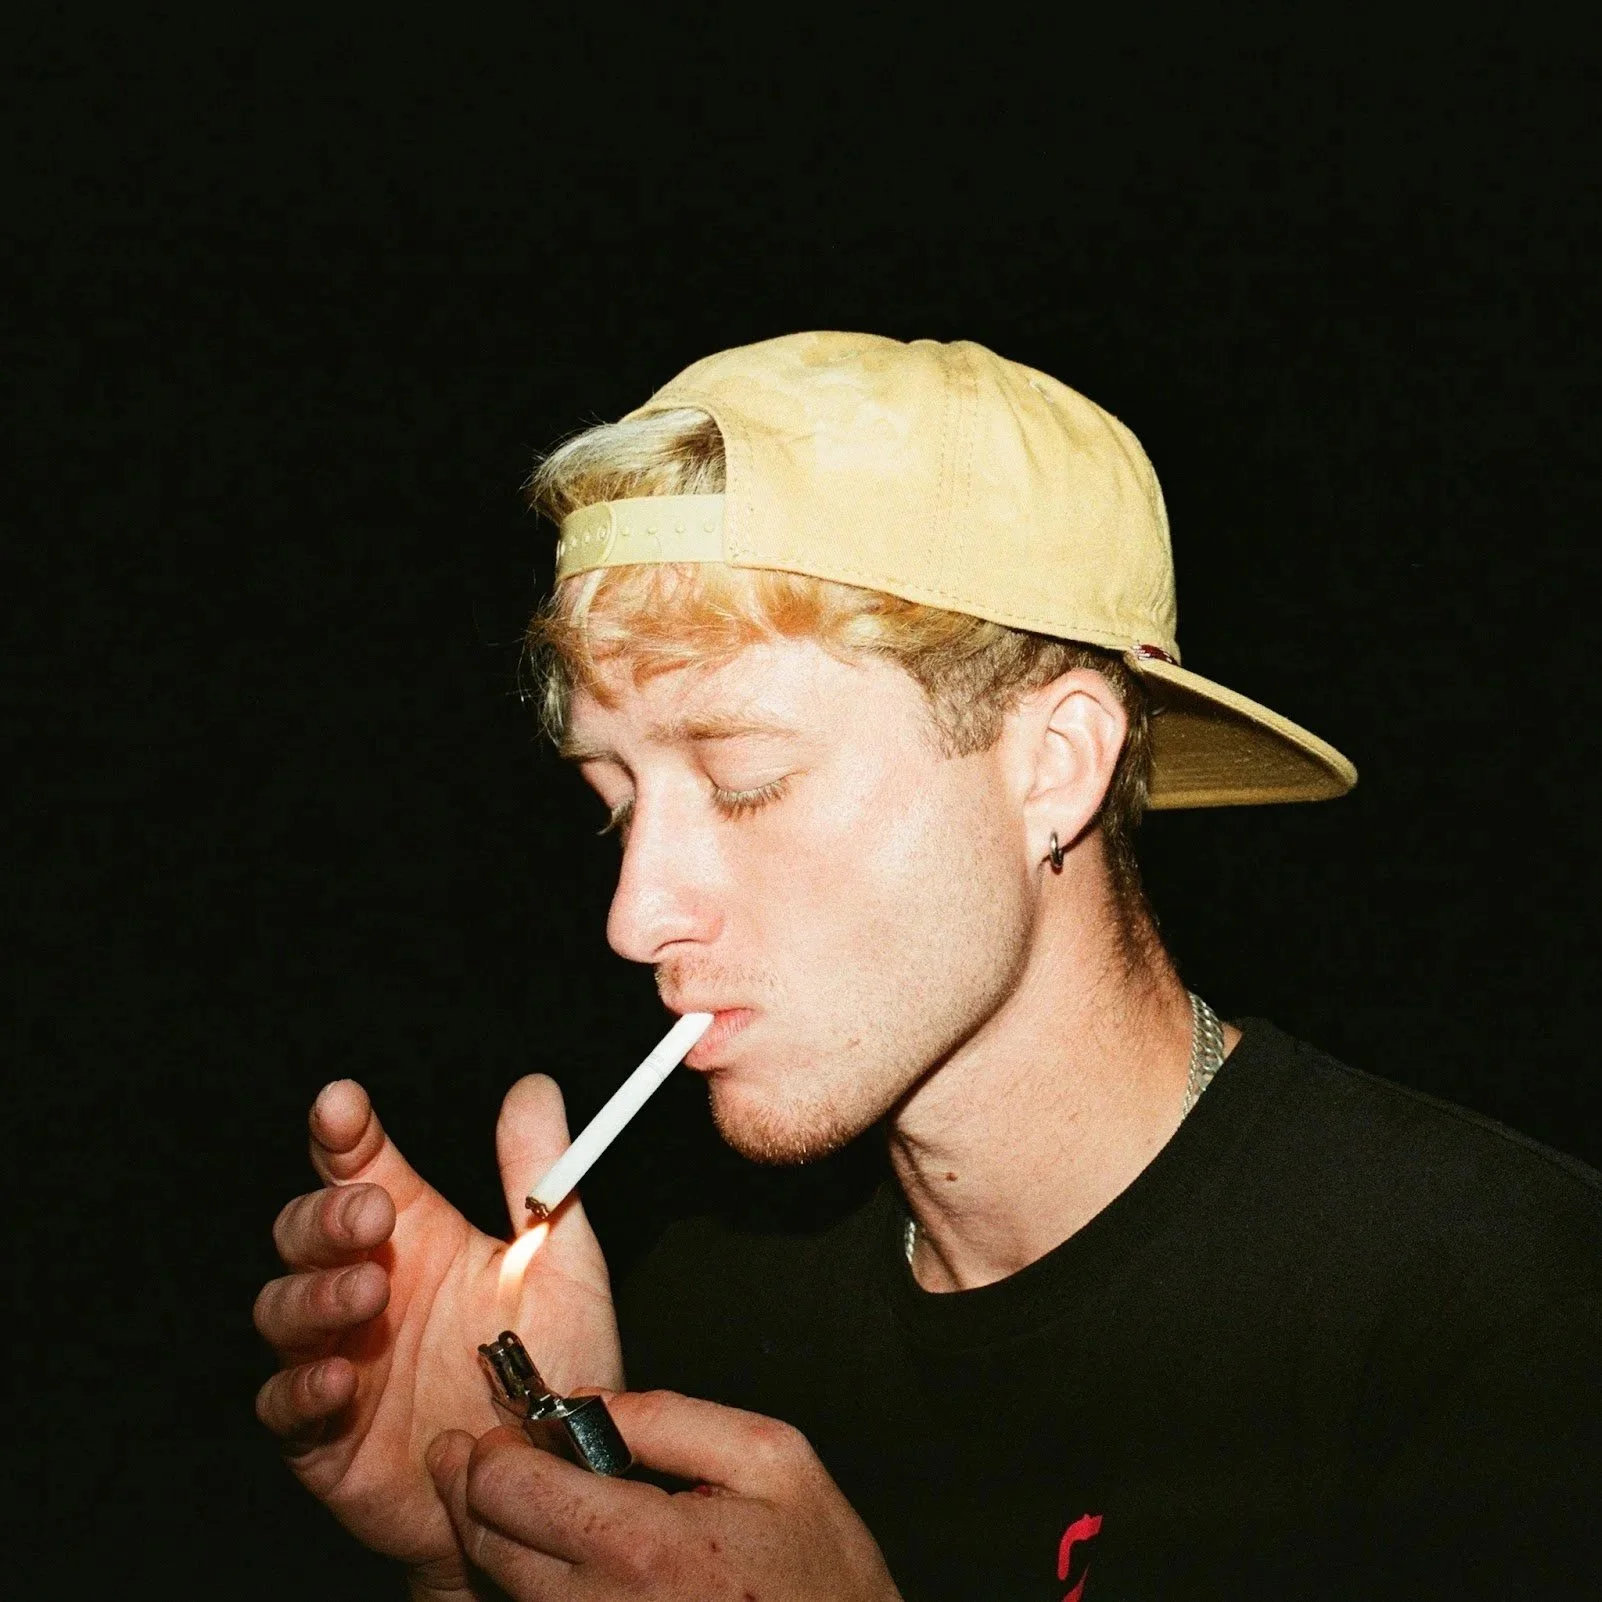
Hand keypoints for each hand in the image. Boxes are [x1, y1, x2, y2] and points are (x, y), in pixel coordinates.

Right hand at [253, 1075, 622, 1597]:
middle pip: (307, 1232)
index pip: (360, 1168)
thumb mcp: (561, 1264)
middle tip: (371, 1210)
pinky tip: (340, 1377)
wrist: (550, 1482)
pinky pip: (285, 1406)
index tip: (342, 1105)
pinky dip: (303, 1388)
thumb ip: (540, 1178)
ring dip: (315, 1293)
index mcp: (416, 1236)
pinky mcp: (325, 1436)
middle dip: (327, 1214)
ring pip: (284, 1310)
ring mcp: (338, 1359)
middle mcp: (368, 1287)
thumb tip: (533, 1086)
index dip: (344, 1133)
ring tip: (366, 1288)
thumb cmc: (555, 1366)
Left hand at [426, 1391, 901, 1600]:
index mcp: (643, 1546)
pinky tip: (570, 1561)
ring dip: (505, 1541)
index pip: (506, 1489)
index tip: (510, 1433)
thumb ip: (667, 1415)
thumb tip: (583, 1402)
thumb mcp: (770, 1457)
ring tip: (544, 1506)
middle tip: (501, 1459)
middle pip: (484, 1542)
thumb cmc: (820, 1571)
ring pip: (500, 1590)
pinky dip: (534, 1587)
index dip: (493, 1450)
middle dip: (482, 1489)